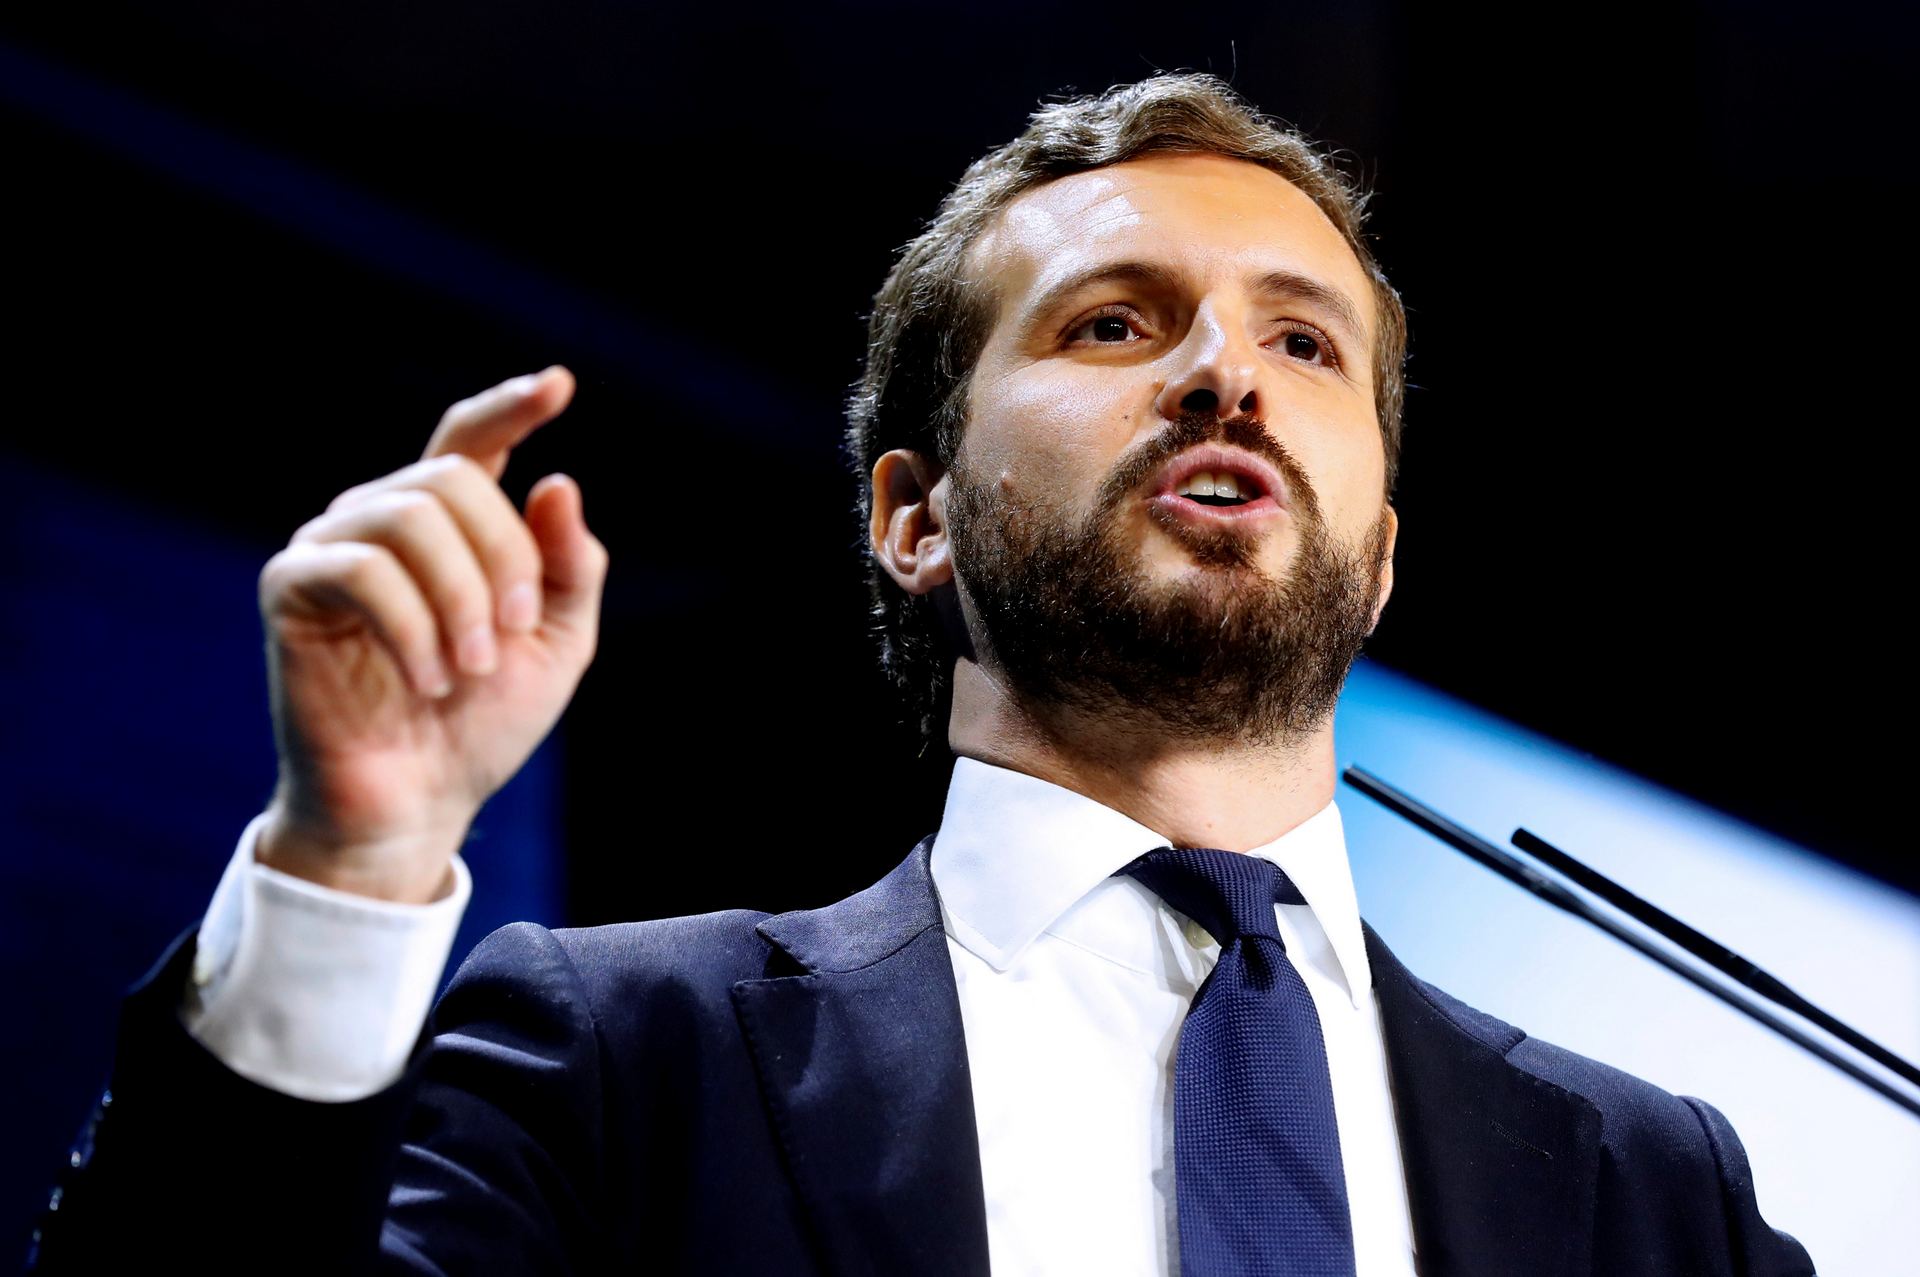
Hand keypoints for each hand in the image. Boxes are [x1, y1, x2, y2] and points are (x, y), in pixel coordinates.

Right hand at [253, 366, 605, 902]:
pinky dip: (413, 628)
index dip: (511, 407)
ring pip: (409, 516)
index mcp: (450, 526)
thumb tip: (555, 481)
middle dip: (504, 557)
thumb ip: (569, 566)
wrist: (417, 804)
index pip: (472, 440)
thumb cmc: (481, 724)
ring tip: (471, 669)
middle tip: (514, 635)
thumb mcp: (556, 643)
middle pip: (454, 479)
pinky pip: (362, 570)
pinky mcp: (292, 589)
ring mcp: (332, 548)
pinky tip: (428, 682)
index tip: (559, 385)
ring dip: (462, 597)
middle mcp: (384, 520)